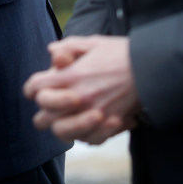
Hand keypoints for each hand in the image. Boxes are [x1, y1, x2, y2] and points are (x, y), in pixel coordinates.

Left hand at [24, 35, 140, 144]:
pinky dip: (86, 135)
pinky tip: (88, 124)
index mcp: (70, 75)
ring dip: (61, 126)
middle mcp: (78, 97)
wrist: (152, 67)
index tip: (34, 89)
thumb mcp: (93, 43)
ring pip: (62, 133)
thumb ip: (69, 47)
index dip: (31, 88)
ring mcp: (93, 114)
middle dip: (43, 111)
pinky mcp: (109, 125)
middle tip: (49, 106)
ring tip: (67, 119)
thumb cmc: (121, 53)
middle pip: (43, 117)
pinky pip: (89, 140)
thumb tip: (52, 52)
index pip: (36, 88)